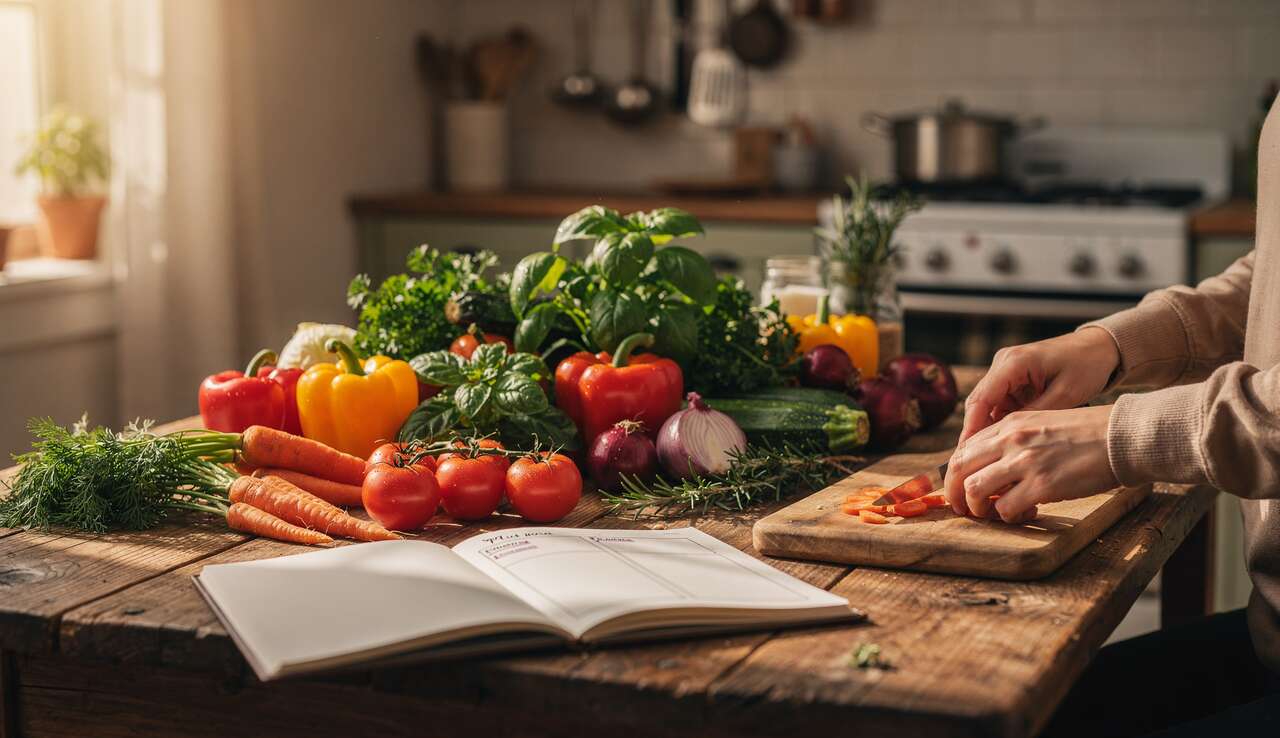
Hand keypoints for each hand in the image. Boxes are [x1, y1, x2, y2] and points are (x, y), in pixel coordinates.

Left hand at [944, 404, 1116, 521]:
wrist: (1123, 437)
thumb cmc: (1088, 433)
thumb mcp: (1043, 423)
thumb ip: (1014, 439)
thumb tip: (992, 466)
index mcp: (1010, 423)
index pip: (964, 448)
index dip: (956, 473)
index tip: (961, 487)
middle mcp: (1011, 439)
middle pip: (958, 468)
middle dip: (954, 493)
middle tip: (963, 508)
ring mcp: (1025, 462)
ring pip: (975, 490)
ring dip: (979, 508)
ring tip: (994, 513)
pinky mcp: (1043, 485)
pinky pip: (1007, 509)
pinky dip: (1009, 517)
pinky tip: (1025, 514)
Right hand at [960, 327, 1119, 442]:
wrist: (1099, 347)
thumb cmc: (1086, 366)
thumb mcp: (1064, 395)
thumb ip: (1034, 416)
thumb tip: (1008, 441)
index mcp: (1013, 363)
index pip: (981, 399)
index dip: (971, 427)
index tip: (968, 453)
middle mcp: (1003, 363)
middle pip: (978, 403)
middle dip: (976, 432)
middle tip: (978, 462)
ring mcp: (1005, 370)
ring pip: (987, 405)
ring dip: (990, 429)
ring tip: (993, 457)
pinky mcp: (1012, 378)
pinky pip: (999, 403)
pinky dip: (1002, 422)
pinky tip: (1007, 443)